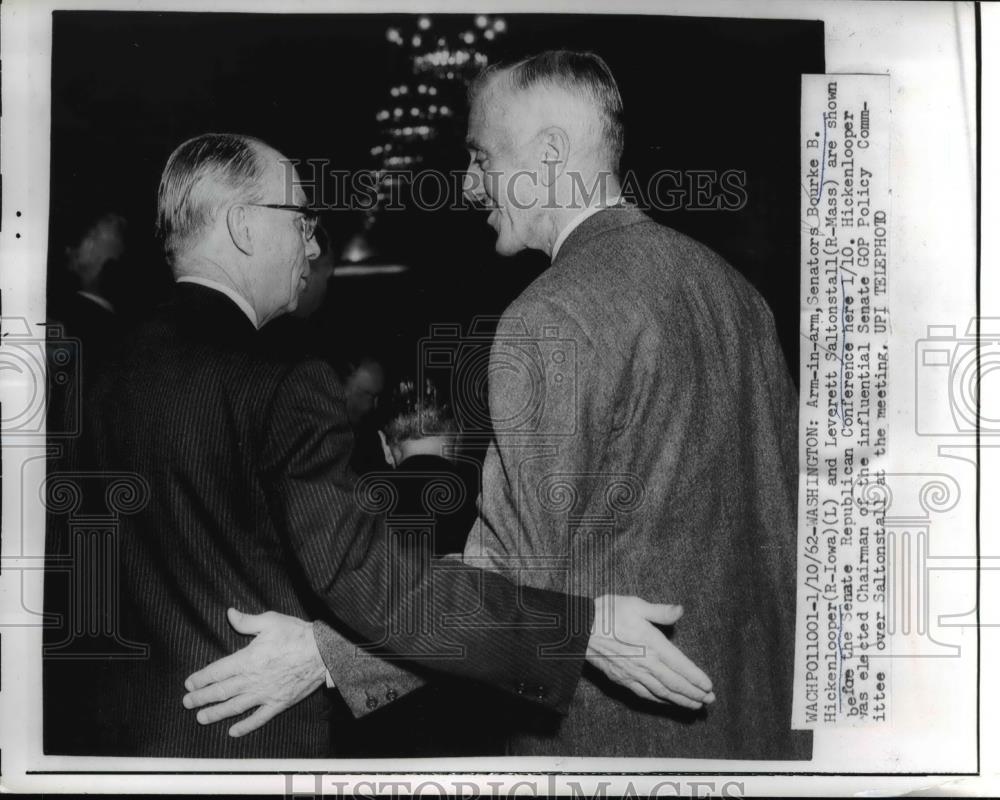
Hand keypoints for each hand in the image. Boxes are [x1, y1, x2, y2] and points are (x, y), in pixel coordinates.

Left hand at [182, 608, 326, 736]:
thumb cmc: (297, 634)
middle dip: (201, 698)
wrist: (323, 652)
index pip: (217, 671)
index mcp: (247, 659)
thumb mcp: (270, 621)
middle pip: (221, 691)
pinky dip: (245, 726)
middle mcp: (252, 680)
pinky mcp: (278, 703)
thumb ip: (246, 621)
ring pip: (234, 707)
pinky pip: (258, 718)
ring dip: (216, 713)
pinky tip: (233, 731)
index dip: (201, 678)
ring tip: (201, 718)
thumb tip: (229, 613)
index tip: (189, 683)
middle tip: (187, 703)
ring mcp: (265, 694)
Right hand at [585, 595, 715, 708]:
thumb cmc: (607, 613)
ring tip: (696, 705)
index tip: (709, 686)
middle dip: (694, 693)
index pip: (680, 664)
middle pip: (674, 683)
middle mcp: (645, 662)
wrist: (579, 629)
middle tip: (709, 700)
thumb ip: (660, 611)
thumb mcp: (635, 604)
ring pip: (662, 692)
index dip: (696, 677)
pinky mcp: (622, 679)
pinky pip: (645, 694)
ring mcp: (633, 674)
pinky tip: (668, 702)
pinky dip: (660, 700)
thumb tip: (680, 610)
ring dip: (681, 700)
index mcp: (651, 643)